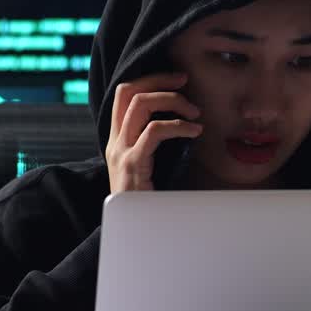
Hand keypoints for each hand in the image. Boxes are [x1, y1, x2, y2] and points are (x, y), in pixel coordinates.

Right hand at [106, 72, 202, 192]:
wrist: (134, 231)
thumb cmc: (148, 201)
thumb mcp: (151, 167)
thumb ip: (159, 146)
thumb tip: (188, 124)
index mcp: (117, 139)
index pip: (125, 94)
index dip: (150, 79)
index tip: (177, 79)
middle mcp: (115, 141)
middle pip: (129, 91)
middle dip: (160, 80)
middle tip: (186, 82)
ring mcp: (121, 151)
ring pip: (141, 104)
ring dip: (172, 101)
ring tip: (194, 112)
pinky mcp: (132, 163)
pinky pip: (154, 131)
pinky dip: (179, 126)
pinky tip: (195, 132)